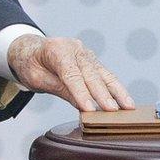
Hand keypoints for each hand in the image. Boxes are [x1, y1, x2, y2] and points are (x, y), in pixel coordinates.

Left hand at [7, 34, 133, 112]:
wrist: (31, 50)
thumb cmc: (30, 65)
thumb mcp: (36, 78)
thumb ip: (59, 88)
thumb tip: (81, 105)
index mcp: (57, 49)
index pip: (71, 74)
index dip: (81, 92)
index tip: (90, 109)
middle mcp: (75, 48)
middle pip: (90, 74)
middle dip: (102, 94)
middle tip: (112, 111)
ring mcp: (86, 53)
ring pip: (103, 74)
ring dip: (117, 91)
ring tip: (128, 107)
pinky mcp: (93, 61)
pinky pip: (105, 75)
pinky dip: (116, 88)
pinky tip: (125, 101)